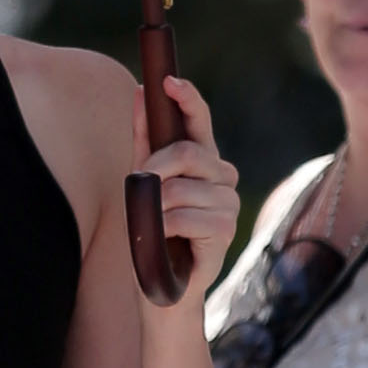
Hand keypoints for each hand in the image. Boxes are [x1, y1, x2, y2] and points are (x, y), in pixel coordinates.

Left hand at [134, 76, 240, 312]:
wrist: (161, 286)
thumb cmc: (153, 234)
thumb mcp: (142, 183)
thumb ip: (144, 140)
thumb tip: (140, 92)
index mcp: (204, 162)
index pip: (200, 121)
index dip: (187, 98)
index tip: (168, 81)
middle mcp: (223, 177)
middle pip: (189, 152)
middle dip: (156, 167)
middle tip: (141, 186)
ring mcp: (228, 204)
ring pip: (181, 188)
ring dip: (157, 208)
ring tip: (156, 226)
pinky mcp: (225, 231)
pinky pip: (185, 217)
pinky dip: (164, 228)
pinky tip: (166, 241)